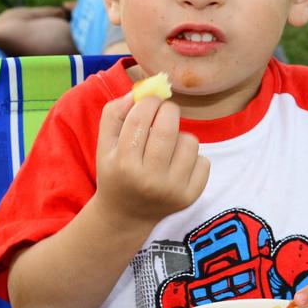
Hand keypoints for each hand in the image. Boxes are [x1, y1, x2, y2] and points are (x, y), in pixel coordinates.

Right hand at [94, 93, 208, 225]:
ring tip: (167, 145)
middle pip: (167, 127)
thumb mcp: (104, 145)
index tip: (149, 101)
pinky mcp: (190, 197)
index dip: (148, 101)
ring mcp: (172, 190)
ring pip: (189, 141)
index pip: (140, 118)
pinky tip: (177, 164)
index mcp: (123, 164)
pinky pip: (203, 160)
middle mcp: (149, 179)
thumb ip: (114, 114)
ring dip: (180, 135)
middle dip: (168, 110)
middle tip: (163, 111)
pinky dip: (192, 157)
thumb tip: (142, 92)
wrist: (126, 215)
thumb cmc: (115, 172)